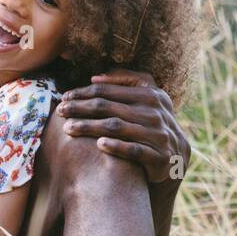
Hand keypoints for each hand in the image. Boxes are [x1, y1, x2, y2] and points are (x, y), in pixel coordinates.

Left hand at [57, 69, 189, 185]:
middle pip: (109, 107)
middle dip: (81, 108)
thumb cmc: (152, 125)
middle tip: (60, 111)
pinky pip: (134, 150)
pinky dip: (116, 146)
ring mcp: (159, 134)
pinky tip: (99, 144)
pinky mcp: (160, 156)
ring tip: (68, 129)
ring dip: (89, 127)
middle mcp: (156, 111)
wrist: (176, 158)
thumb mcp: (147, 100)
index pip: (110, 90)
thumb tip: (95, 77)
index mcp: (151, 94)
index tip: (65, 97)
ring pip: (117, 127)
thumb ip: (126, 82)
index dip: (84, 92)